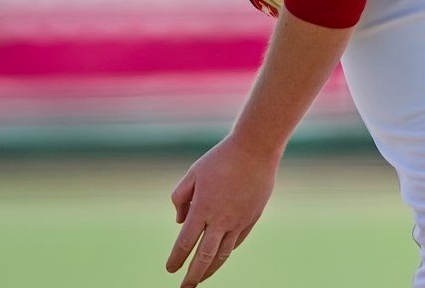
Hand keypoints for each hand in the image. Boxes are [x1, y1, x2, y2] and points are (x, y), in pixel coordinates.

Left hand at [166, 134, 280, 286]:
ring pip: (223, 253)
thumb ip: (180, 197)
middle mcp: (220, 219)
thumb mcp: (193, 173)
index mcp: (202, 208)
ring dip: (211, 269)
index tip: (170, 269)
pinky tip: (220, 256)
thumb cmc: (221, 158)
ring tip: (202, 279)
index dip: (176, 259)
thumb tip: (180, 221)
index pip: (185, 242)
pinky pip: (236, 241)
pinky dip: (226, 251)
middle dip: (193, 275)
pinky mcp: (252, 217)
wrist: (255, 149)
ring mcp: (238, 220)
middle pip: (204, 256)